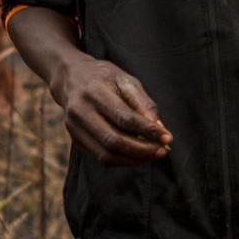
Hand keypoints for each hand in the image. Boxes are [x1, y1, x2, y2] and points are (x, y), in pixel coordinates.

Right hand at [49, 53, 171, 167]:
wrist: (71, 77)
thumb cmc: (104, 78)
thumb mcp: (126, 80)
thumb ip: (144, 104)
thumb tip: (160, 129)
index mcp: (95, 92)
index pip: (124, 118)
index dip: (148, 131)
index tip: (167, 138)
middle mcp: (80, 111)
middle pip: (113, 141)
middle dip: (142, 150)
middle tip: (161, 151)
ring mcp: (74, 128)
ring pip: (106, 155)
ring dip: (133, 160)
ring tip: (152, 155)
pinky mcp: (75, 139)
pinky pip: (100, 157)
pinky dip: (122, 160)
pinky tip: (136, 155)